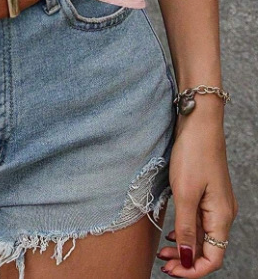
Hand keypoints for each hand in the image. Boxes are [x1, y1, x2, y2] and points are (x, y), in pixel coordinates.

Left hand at [157, 103, 237, 275]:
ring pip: (203, 236)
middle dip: (185, 261)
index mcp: (221, 216)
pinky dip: (186, 231)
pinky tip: (172, 232)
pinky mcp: (206, 192)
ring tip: (163, 252)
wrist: (198, 122)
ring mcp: (215, 202)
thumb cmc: (193, 153)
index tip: (170, 271)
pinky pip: (199, 221)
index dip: (192, 270)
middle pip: (208, 249)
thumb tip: (186, 258)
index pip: (213, 258)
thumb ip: (186, 228)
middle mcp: (223, 212)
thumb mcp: (184, 193)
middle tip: (162, 263)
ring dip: (184, 247)